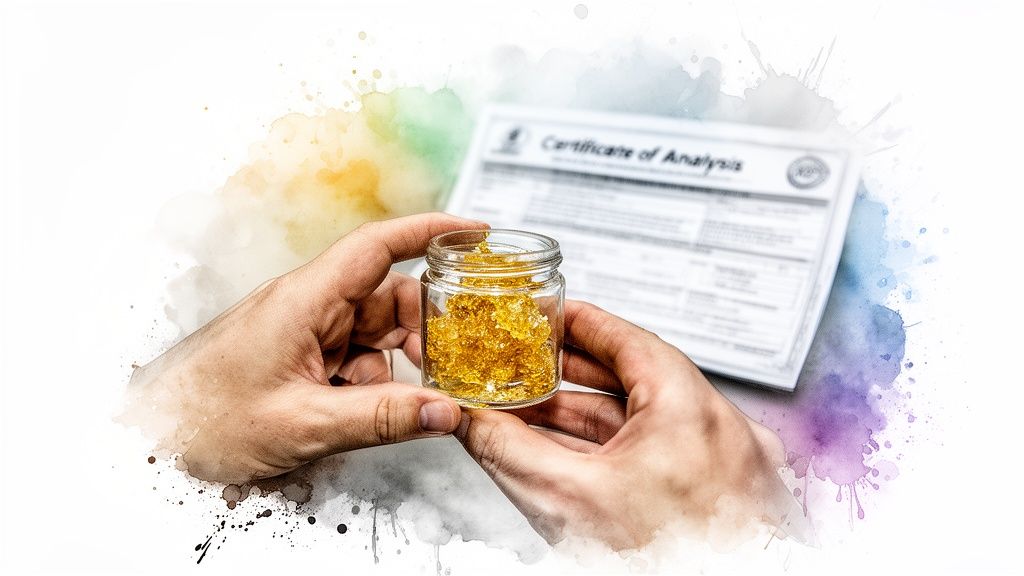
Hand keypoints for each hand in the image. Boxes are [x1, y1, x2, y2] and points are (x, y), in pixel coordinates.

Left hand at [124, 213, 486, 483]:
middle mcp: (309, 306)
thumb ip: (381, 418)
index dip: (431, 231)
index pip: (379, 246)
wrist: (153, 439)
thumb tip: (445, 411)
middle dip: (423, 332)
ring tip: (400, 403)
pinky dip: (372, 384)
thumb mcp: (303, 424)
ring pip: (376, 334)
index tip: (475, 231)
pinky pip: (356, 359)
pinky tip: (361, 412)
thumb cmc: (203, 419)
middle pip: (389, 298)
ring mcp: (306, 331)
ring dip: (395, 367)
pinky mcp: (302, 356)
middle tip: (451, 366)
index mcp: (305, 299)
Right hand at [454, 301, 790, 548]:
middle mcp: (724, 432)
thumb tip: (473, 422)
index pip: (627, 339)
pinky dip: (622, 453)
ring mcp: (732, 468)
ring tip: (536, 415)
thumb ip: (509, 450)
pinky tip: (578, 462)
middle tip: (529, 363)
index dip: (578, 323)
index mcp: (692, 410)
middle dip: (573, 376)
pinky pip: (669, 458)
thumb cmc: (668, 565)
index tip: (547, 314)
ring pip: (651, 424)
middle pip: (637, 380)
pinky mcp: (728, 500)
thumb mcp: (568, 502)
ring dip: (591, 420)